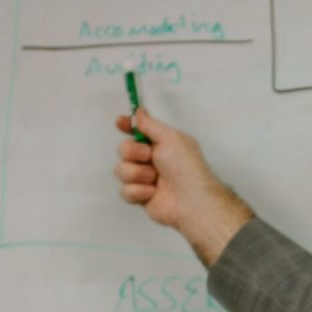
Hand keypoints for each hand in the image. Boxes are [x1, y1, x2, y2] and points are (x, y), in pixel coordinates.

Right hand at [113, 108, 252, 265]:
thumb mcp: (170, 138)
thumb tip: (139, 111)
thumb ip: (150, 124)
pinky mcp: (139, 197)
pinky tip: (152, 193)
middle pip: (123, 149)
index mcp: (160, 144)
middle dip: (132, 152)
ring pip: (121, 170)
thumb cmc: (185, 166)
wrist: (190, 200)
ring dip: (137, 173)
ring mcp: (143, 179)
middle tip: (149, 157)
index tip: (120, 123)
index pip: (137, 131)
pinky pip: (124, 191)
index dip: (126, 126)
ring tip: (154, 179)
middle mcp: (150, 160)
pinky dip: (138, 191)